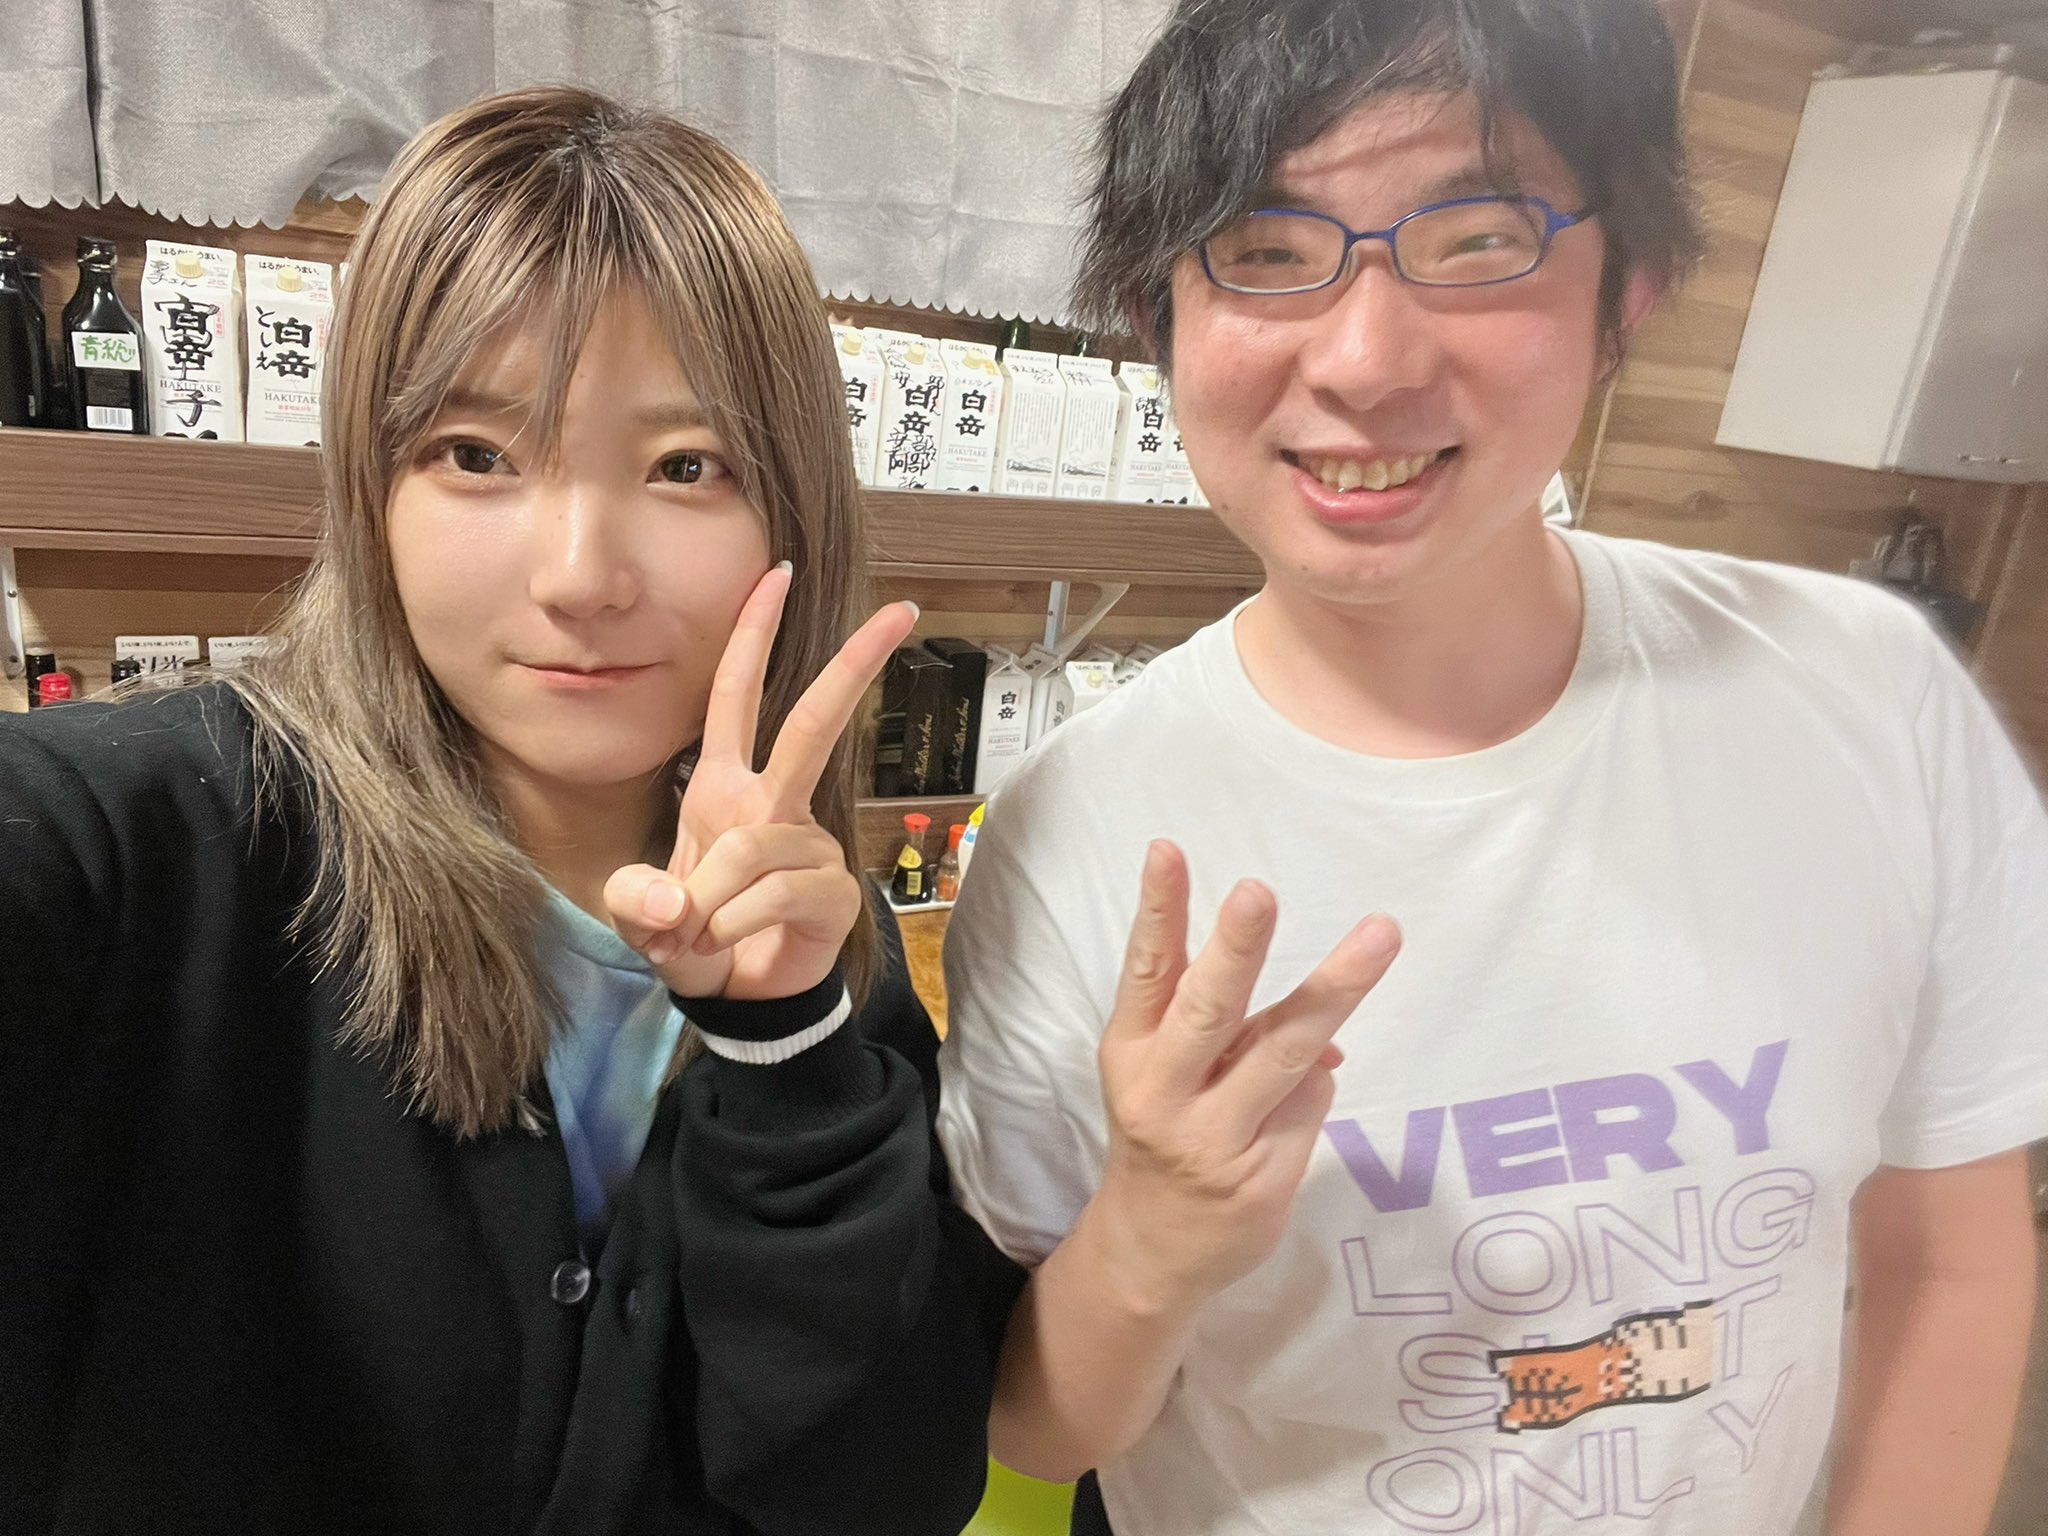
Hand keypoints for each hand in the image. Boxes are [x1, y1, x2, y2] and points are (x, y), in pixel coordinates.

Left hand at [604, 562, 916, 999]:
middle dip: (854, 665)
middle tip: (900, 612)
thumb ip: (637, 901)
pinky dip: (733, 925)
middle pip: (812, 724)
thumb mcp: (642, 917)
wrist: (737, 1003)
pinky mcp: (832, 892)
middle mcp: (772, 805)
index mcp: (726, 787)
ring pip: (753, 846)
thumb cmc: (694, 941)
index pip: (737, 696)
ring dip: (709, 898)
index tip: (775, 574)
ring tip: (692, 937)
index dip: (752, 635)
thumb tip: (675, 902)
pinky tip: (726, 947)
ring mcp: (808, 845)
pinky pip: (773, 894)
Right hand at [1088, 840, 1400, 1316]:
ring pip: (1286, 1054)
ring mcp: (1213, 1141)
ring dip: (1336, 990)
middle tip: (1258, 892)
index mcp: (1131, 1052)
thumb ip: (1215, 1028)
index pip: (1145, 970)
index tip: (1167, 849)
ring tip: (1380, 934)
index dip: (1156, 910)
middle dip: (1236, 950)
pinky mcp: (1261, 1181)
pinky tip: (1302, 1090)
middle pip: (1209, 1011)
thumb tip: (1309, 1022)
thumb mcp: (1160, 1071)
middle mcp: (1164, 1093)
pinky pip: (1310, 1105)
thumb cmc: (1161, 1131)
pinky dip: (1317, 1084)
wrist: (1148, 1251)